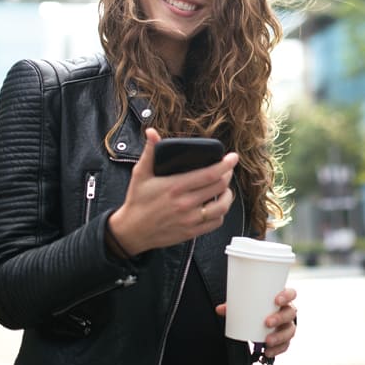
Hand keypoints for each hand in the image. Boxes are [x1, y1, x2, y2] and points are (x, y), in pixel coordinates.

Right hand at [108, 128, 238, 255]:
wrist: (131, 231)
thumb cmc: (137, 200)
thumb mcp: (140, 174)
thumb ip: (149, 152)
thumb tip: (151, 132)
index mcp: (175, 187)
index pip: (209, 174)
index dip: (225, 165)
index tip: (233, 157)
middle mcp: (185, 204)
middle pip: (219, 187)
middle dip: (227, 176)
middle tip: (227, 170)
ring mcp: (189, 219)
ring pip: (222, 207)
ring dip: (227, 196)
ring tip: (224, 188)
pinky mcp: (191, 232)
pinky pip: (215, 223)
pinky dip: (220, 213)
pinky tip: (216, 206)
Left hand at [216, 287, 296, 357]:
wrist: (261, 319)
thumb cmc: (257, 308)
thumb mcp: (247, 304)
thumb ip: (234, 306)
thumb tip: (219, 309)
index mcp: (282, 299)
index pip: (291, 293)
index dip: (287, 296)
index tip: (276, 300)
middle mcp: (288, 312)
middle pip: (290, 313)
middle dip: (280, 318)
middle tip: (267, 322)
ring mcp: (288, 326)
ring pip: (289, 331)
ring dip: (279, 336)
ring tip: (267, 341)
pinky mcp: (285, 339)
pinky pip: (285, 345)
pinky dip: (277, 350)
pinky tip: (268, 352)